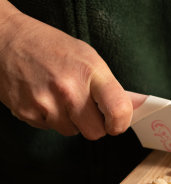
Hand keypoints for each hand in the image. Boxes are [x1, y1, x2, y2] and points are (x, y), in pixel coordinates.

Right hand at [0, 11, 131, 139]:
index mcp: (90, 72)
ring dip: (69, 120)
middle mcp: (68, 89)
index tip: (116, 124)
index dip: (120, 124)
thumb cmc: (51, 47)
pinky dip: (49, 118)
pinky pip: (49, 128)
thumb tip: (133, 108)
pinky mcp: (26, 112)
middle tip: (86, 108)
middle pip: (95, 132)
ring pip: (72, 132)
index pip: (118, 110)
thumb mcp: (88, 58)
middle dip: (94, 125)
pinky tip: (43, 97)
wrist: (6, 39)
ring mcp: (45, 103)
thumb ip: (109, 86)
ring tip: (59, 96)